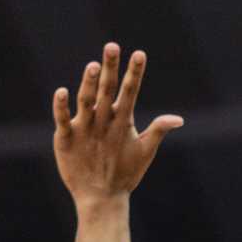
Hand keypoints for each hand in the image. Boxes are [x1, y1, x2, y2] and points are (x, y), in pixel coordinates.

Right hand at [53, 43, 181, 207]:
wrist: (102, 195)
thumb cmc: (126, 172)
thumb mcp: (144, 152)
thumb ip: (158, 131)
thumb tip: (179, 119)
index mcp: (121, 118)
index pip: (129, 91)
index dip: (134, 73)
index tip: (140, 54)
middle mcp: (102, 117)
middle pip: (106, 88)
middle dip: (110, 68)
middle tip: (112, 46)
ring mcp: (84, 125)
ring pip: (87, 100)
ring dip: (89, 83)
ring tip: (94, 66)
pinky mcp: (66, 136)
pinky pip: (63, 118)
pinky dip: (62, 106)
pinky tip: (63, 92)